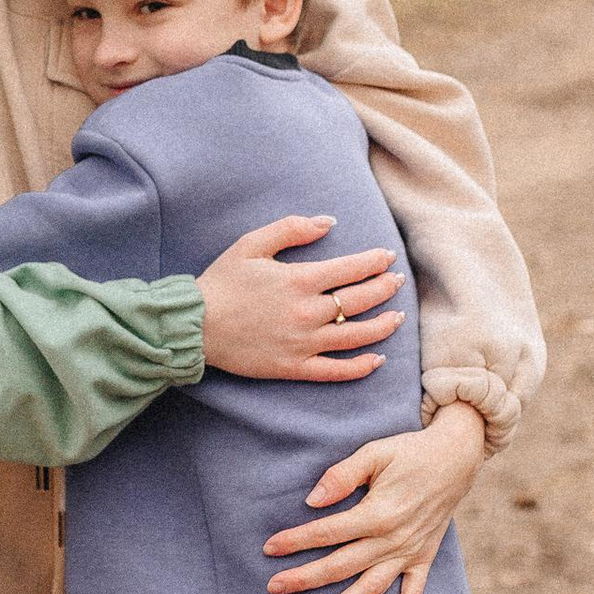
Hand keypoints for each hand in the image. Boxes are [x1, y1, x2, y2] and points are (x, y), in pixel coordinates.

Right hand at [195, 221, 405, 380]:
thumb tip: (329, 222)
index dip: (375, 262)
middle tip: (397, 282)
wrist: (195, 325)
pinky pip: (336, 371)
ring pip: (356, 336)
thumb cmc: (222, 282)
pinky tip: (376, 359)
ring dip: (383, 326)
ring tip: (398, 318)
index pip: (352, 269)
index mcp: (300, 280)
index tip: (388, 257)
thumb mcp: (252, 243)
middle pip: (360, 300)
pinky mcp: (294, 368)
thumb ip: (293, 228)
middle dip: (385, 288)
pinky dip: (360, 367)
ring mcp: (304, 343)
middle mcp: (308, 312)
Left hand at [262, 399, 486, 593]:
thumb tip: (312, 500)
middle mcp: (393, 539)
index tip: (269, 548)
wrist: (457, 457)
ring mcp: (410, 552)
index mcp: (379, 512)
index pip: (328, 533)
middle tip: (274, 587)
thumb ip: (342, 476)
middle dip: (305, 578)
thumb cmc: (410, 452)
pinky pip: (415, 593)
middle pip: (341, 566)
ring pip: (372, 588)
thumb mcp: (375, 453)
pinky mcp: (424, 557)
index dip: (296, 541)